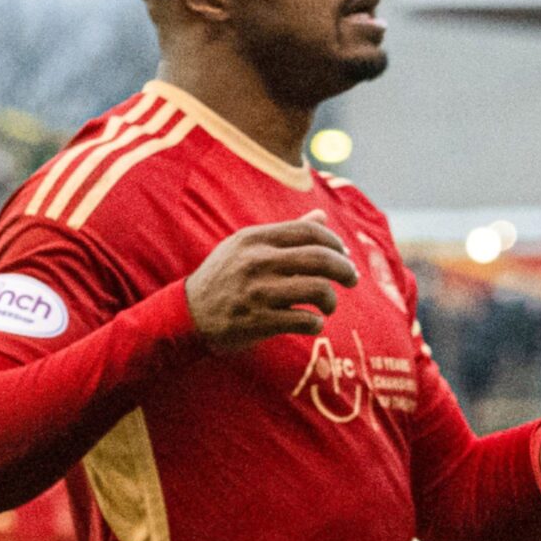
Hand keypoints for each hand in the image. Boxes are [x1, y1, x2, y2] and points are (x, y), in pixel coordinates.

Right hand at [184, 213, 359, 350]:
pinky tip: (312, 323)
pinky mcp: (259, 322)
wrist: (187, 314)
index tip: (344, 255)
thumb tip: (322, 216)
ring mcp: (258, 292)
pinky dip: (316, 323)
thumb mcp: (247, 247)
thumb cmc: (225, 277)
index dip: (335, 242)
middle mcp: (257, 262)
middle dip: (346, 270)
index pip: (309, 232)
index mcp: (255, 239)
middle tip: (352, 279)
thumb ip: (286, 233)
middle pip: (321, 259)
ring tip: (328, 305)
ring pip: (318, 289)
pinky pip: (306, 321)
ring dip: (331, 300)